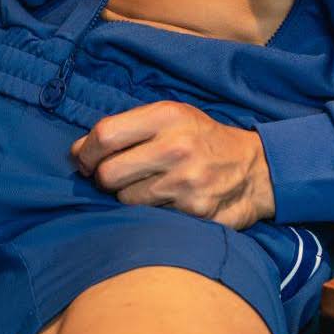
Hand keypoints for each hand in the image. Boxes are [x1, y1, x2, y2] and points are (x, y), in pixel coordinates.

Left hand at [69, 101, 277, 230]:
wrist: (256, 169)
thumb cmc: (201, 139)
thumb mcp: (172, 117)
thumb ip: (128, 128)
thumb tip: (77, 152)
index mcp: (167, 116)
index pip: (104, 135)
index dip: (85, 153)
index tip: (85, 162)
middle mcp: (176, 147)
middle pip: (109, 174)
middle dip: (103, 179)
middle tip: (113, 178)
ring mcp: (186, 183)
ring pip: (126, 201)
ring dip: (128, 197)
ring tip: (147, 187)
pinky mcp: (195, 212)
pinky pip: (151, 218)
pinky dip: (152, 212)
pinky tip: (167, 201)